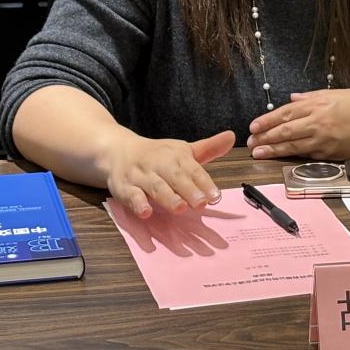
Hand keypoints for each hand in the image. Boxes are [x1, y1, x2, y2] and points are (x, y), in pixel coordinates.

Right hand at [105, 129, 234, 217]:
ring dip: (167, 197)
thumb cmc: (157, 155)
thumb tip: (232, 137)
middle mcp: (159, 164)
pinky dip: (138, 204)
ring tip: (180, 208)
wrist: (118, 150)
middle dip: (188, 190)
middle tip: (201, 203)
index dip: (204, 183)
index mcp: (176, 155)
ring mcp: (141, 175)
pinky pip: (131, 195)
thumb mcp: (182, 150)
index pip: (192, 169)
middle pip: (175, 177)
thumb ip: (208, 149)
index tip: (216, 196)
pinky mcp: (124, 187)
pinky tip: (146, 212)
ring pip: (155, 186)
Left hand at [246, 89, 349, 159]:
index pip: (285, 112)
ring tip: (259, 153)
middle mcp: (319, 122)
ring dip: (273, 150)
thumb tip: (293, 98)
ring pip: (293, 146)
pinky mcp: (332, 154)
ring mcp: (325, 140)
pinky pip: (308, 155)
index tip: (253, 126)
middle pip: (285, 131)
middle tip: (250, 143)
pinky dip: (294, 156)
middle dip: (265, 137)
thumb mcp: (339, 93)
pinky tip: (283, 157)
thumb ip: (313, 97)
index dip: (267, 120)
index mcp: (319, 104)